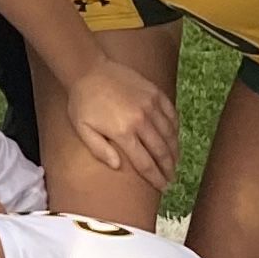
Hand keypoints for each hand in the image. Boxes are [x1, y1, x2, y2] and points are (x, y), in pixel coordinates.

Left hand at [61, 58, 177, 191]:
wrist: (89, 70)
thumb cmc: (83, 102)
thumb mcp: (82, 129)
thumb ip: (100, 150)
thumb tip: (118, 167)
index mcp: (123, 133)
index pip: (145, 163)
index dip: (156, 177)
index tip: (163, 187)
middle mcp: (141, 121)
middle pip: (161, 151)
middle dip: (169, 168)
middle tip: (172, 179)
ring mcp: (151, 106)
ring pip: (170, 135)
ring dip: (174, 151)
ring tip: (175, 162)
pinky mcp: (156, 94)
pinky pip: (172, 116)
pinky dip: (175, 129)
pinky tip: (174, 138)